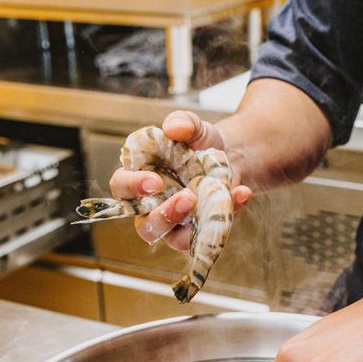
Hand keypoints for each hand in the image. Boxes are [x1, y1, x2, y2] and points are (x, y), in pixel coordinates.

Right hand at [109, 110, 250, 251]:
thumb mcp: (194, 127)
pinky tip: (241, 193)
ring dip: (189, 227)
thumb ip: (182, 122)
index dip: (133, 186)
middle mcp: (152, 206)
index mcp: (138, 177)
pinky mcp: (198, 232)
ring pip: (172, 239)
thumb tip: (173, 128)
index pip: (121, 187)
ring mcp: (176, 223)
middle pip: (143, 224)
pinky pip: (205, 236)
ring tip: (206, 202)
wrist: (231, 159)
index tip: (155, 181)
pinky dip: (224, 217)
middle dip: (163, 214)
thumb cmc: (200, 144)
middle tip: (187, 196)